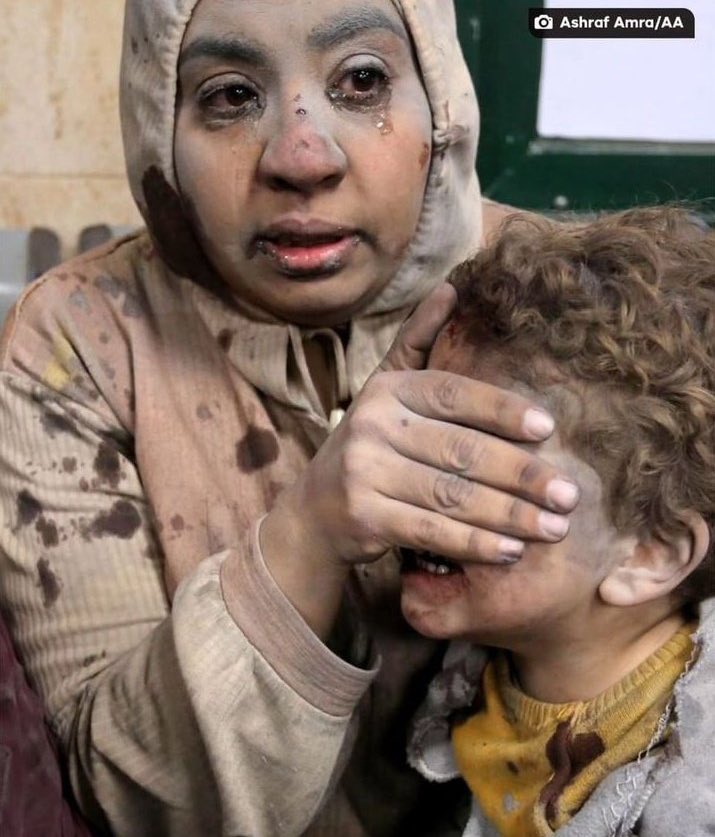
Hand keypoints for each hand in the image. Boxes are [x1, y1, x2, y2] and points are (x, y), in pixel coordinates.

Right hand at [261, 284, 578, 622]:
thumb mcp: (386, 389)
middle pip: (461, 450)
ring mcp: (364, 472)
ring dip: (509, 515)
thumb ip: (418, 341)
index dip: (503, 410)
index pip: (454, 394)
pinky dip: (474, 543)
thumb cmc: (370, 446)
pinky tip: (510, 550)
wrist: (315, 510)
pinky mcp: (364, 516)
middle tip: (568, 494)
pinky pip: (431, 531)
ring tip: (553, 528)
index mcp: (388, 390)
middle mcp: (371, 425)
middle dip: (521, 475)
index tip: (549, 429)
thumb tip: (452, 287)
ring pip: (451, 495)